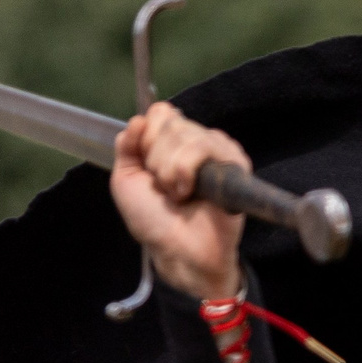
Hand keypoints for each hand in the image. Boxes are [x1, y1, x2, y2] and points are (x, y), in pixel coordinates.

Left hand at [110, 102, 248, 301]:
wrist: (177, 249)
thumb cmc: (153, 220)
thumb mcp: (125, 178)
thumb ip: (126, 145)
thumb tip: (139, 119)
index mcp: (172, 143)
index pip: (161, 113)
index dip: (148, 137)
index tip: (147, 167)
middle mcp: (196, 143)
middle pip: (171, 121)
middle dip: (157, 159)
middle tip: (165, 188)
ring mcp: (218, 153)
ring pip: (186, 133)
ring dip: (171, 169)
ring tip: (179, 194)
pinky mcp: (236, 164)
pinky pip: (206, 145)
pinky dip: (187, 169)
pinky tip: (190, 192)